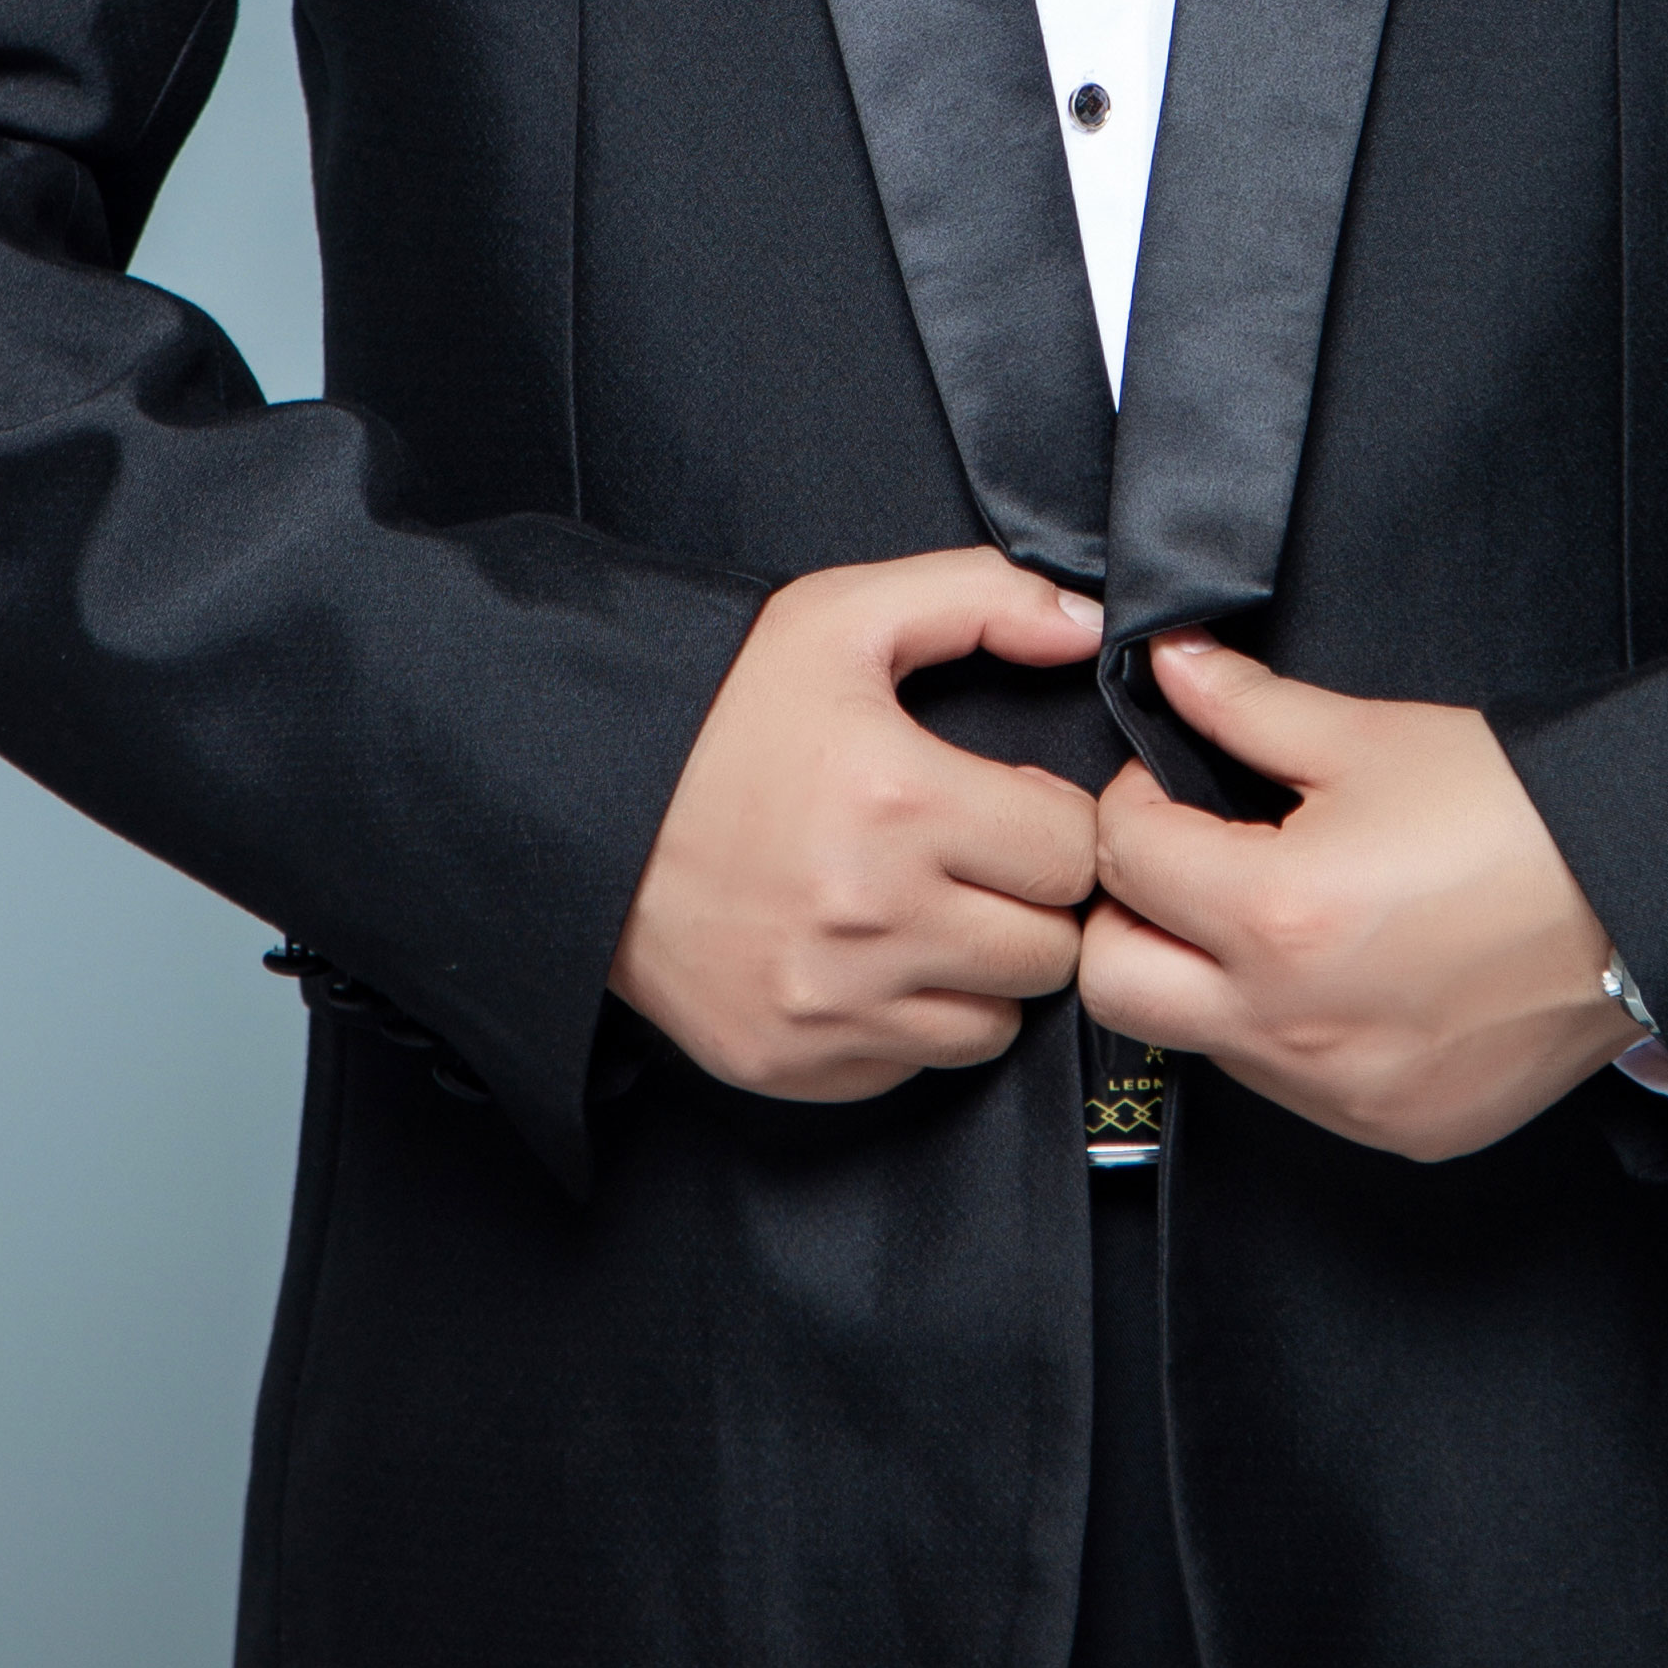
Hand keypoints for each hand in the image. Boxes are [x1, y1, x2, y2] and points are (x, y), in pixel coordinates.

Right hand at [612, 551, 1106, 1101]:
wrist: (579, 804)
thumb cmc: (715, 709)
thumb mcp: (843, 615)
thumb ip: (984, 599)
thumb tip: (1088, 631)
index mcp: (901, 800)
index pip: (1073, 852)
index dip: (1054, 821)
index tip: (1013, 805)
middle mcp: (872, 917)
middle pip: (1048, 950)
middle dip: (1029, 901)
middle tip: (977, 861)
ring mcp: (829, 1002)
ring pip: (994, 1024)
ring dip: (979, 971)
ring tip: (925, 909)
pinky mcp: (789, 1060)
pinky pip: (912, 1068)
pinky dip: (908, 1021)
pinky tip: (867, 957)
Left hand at [1079, 639, 1641, 1162]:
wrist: (1646, 895)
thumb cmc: (1520, 813)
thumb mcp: (1371, 736)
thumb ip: (1246, 708)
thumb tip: (1172, 668)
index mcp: (1276, 914)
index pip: (1122, 859)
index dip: (1133, 802)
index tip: (1169, 785)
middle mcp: (1293, 1024)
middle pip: (1114, 984)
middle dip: (1127, 912)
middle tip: (1184, 864)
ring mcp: (1341, 1093)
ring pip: (1199, 1042)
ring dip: (1206, 979)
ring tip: (1280, 915)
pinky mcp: (1392, 1130)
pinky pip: (1291, 1089)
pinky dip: (1288, 1033)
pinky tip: (1343, 975)